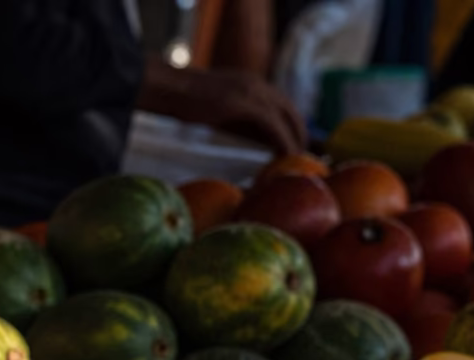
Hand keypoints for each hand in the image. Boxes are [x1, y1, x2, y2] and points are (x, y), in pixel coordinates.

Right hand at [139, 57, 306, 154]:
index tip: (296, 145)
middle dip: (300, 134)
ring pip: (287, 118)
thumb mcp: (218, 108)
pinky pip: (274, 126)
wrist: (170, 88)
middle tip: (303, 157)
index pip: (282, 105)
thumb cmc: (185, 102)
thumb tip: (247, 139)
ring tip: (298, 161)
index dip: (293, 125)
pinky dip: (284, 141)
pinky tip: (287, 156)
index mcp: (251, 84)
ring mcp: (253, 91)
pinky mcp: (247, 103)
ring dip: (295, 140)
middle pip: (291, 110)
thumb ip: (236, 118)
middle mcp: (257, 84)